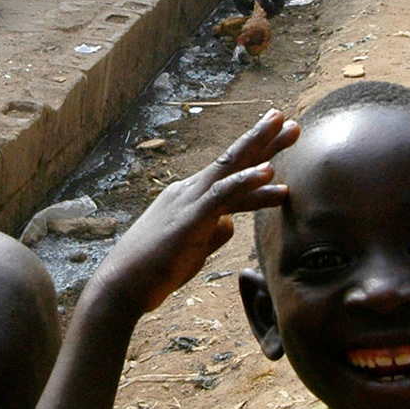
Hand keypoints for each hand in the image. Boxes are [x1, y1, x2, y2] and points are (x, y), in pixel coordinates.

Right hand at [92, 110, 298, 315]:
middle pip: (233, 161)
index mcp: (190, 197)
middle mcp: (189, 191)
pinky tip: (269, 171)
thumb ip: (212, 233)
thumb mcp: (191, 249)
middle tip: (290, 121)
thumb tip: (230, 224)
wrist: (120, 287)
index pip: (230, 173)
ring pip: (230, 167)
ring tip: (290, 128)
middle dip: (263, 139)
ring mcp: (189, 202)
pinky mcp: (189, 219)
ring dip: (262, 147)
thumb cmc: (153, 272)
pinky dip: (245, 181)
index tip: (280, 141)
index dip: (257, 157)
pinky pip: (221, 196)